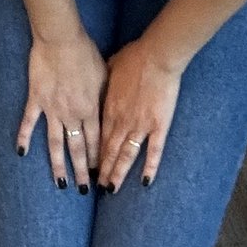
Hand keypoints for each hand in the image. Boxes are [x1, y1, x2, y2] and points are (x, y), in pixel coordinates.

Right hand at [16, 32, 107, 191]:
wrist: (61, 40)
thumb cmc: (85, 53)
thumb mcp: (104, 75)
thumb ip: (104, 97)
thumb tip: (109, 111)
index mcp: (91, 109)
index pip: (96, 141)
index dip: (97, 159)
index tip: (100, 174)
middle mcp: (72, 115)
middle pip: (77, 148)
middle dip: (81, 171)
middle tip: (84, 189)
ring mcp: (52, 110)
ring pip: (55, 144)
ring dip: (58, 165)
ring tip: (60, 183)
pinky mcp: (36, 100)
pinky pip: (29, 123)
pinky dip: (24, 138)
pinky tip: (21, 152)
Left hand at [97, 41, 182, 192]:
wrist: (156, 56)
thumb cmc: (133, 58)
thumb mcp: (109, 68)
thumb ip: (103, 83)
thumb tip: (95, 83)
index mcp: (108, 108)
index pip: (98, 137)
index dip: (93, 154)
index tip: (88, 166)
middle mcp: (121, 121)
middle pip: (109, 151)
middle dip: (102, 170)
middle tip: (97, 187)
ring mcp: (140, 126)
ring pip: (126, 155)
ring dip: (118, 173)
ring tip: (112, 190)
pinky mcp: (159, 126)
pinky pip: (154, 151)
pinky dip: (150, 167)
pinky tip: (145, 182)